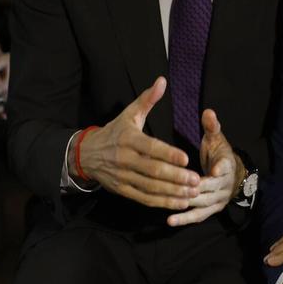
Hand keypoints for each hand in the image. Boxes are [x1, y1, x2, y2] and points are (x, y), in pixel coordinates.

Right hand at [74, 77, 200, 209]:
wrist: (86, 154)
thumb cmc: (114, 132)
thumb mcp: (129, 114)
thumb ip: (147, 99)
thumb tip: (162, 81)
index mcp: (128, 139)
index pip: (150, 147)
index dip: (168, 154)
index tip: (186, 158)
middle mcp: (124, 159)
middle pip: (152, 171)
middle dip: (175, 177)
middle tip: (196, 180)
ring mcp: (123, 177)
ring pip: (150, 187)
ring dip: (172, 192)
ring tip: (193, 193)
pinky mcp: (122, 190)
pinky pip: (144, 199)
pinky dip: (162, 202)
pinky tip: (180, 203)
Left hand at [167, 109, 243, 226]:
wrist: (233, 174)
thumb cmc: (219, 153)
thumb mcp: (217, 138)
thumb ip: (212, 127)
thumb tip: (208, 112)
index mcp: (227, 165)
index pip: (225, 166)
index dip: (220, 169)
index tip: (213, 171)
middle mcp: (224, 184)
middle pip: (210, 188)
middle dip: (196, 189)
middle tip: (178, 188)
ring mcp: (218, 199)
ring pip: (203, 204)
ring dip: (187, 205)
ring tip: (170, 208)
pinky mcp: (211, 209)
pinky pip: (198, 216)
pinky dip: (185, 219)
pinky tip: (170, 221)